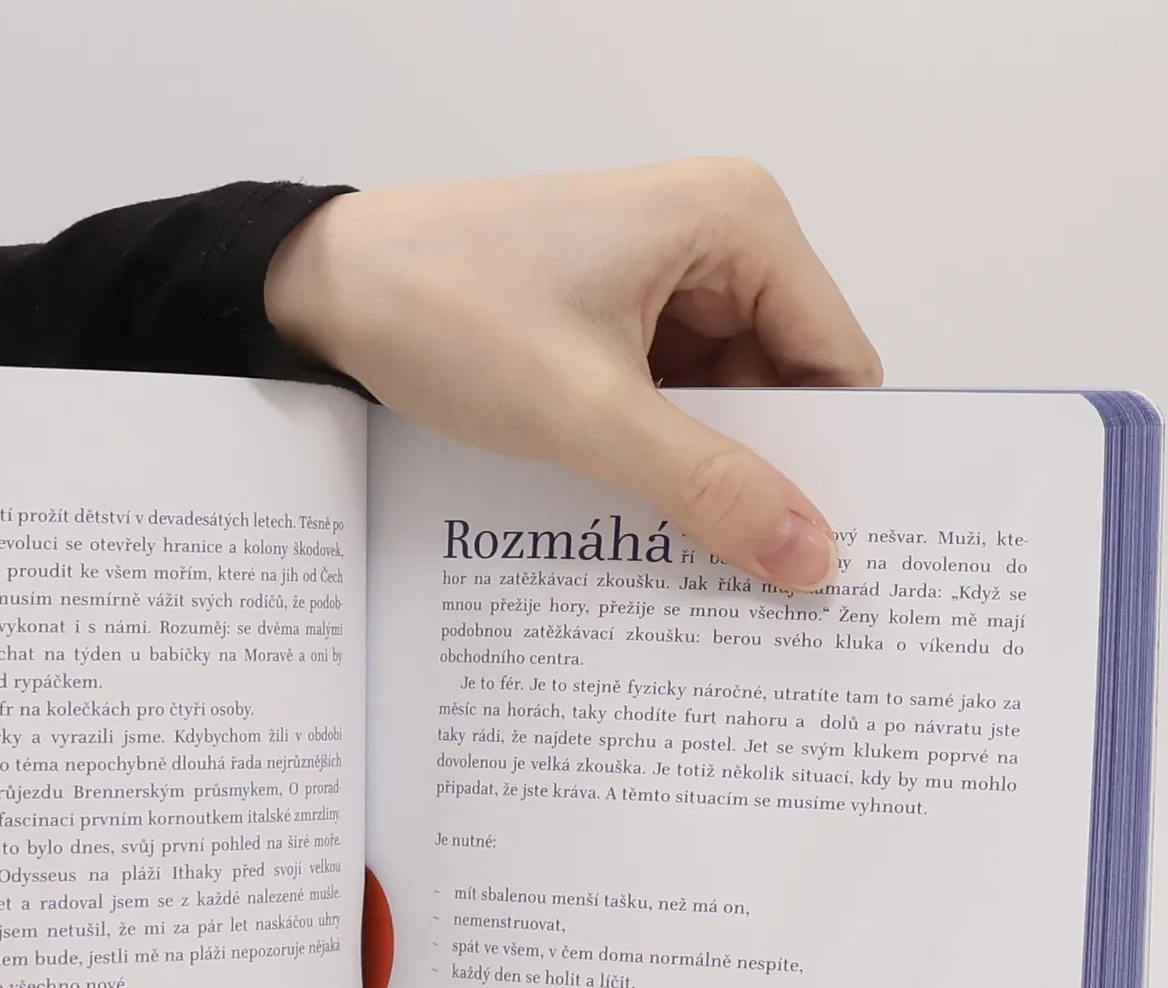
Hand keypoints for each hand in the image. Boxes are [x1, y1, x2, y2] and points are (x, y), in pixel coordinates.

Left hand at [265, 159, 881, 591]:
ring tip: (695, 561)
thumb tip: (809, 555)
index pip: (839, 363)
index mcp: (739, 221)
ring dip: (710, 478)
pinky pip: (675, 402)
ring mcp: (667, 279)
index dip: (836, 462)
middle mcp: (718, 237)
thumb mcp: (590, 414)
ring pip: (730, 407)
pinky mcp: (619, 317)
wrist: (328, 291)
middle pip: (789, 388)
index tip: (829, 560)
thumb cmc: (445, 310)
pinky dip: (664, 460)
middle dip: (769, 477)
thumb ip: (708, 487)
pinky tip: (647, 519)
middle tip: (765, 585)